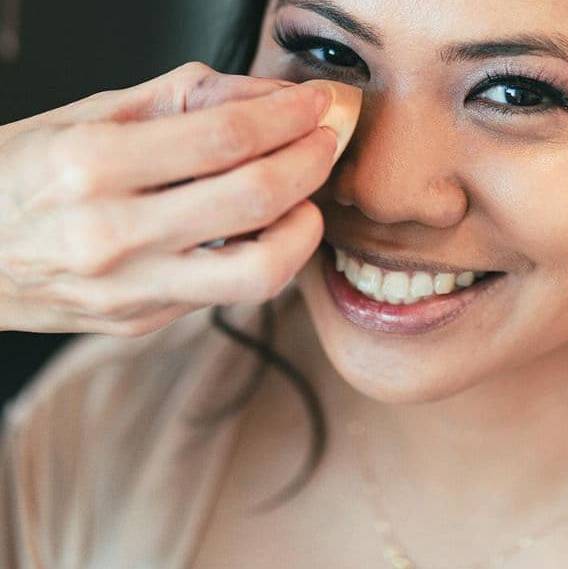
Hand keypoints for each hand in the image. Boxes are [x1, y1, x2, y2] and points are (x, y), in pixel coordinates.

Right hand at [0, 62, 360, 335]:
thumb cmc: (20, 177)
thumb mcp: (87, 115)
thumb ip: (183, 99)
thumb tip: (267, 96)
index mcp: (90, 166)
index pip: (224, 137)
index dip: (287, 116)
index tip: (315, 104)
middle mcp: (112, 234)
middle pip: (254, 199)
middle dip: (311, 162)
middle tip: (326, 141)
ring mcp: (132, 289)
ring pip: (259, 269)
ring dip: (304, 226)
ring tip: (307, 196)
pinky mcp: (146, 320)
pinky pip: (231, 291)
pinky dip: (268, 254)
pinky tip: (268, 228)